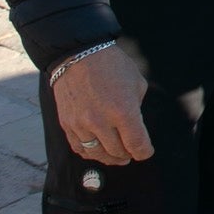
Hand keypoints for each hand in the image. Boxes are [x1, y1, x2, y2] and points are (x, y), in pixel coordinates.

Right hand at [54, 45, 152, 164]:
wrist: (78, 54)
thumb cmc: (111, 65)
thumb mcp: (136, 83)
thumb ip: (137, 107)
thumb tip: (134, 126)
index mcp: (124, 111)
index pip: (137, 144)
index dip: (144, 152)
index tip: (146, 151)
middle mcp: (101, 121)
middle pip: (118, 152)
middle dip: (129, 154)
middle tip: (132, 153)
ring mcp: (82, 125)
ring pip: (98, 154)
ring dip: (111, 158)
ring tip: (118, 157)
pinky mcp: (67, 125)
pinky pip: (80, 148)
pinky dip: (91, 153)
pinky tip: (99, 151)